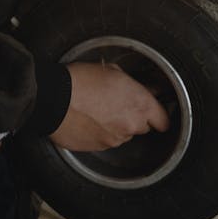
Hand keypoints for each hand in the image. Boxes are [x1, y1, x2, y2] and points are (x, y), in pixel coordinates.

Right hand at [49, 61, 169, 151]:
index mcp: (140, 104)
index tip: (155, 112)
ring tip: (99, 110)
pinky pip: (105, 140)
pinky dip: (100, 132)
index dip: (159, 115)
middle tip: (120, 104)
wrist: (54, 99)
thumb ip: (132, 85)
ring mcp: (114, 139)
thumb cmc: (81, 81)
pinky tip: (89, 119)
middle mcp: (131, 125)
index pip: (163, 120)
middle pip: (143, 127)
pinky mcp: (98, 147)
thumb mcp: (113, 71)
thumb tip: (137, 88)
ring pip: (123, 134)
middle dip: (135, 118)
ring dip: (116, 125)